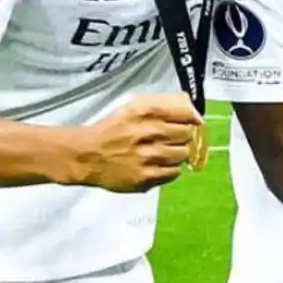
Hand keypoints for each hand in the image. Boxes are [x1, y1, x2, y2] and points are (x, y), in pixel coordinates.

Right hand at [71, 93, 202, 192]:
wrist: (85, 155)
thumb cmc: (113, 130)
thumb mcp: (135, 107)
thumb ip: (166, 105)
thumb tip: (195, 113)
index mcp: (146, 112)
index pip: (187, 114)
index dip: (192, 119)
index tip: (192, 123)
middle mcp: (148, 132)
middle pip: (187, 134)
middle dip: (183, 137)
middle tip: (171, 139)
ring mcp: (147, 156)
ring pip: (183, 154)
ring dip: (178, 154)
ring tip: (163, 153)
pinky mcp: (144, 177)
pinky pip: (174, 173)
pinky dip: (170, 169)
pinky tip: (158, 165)